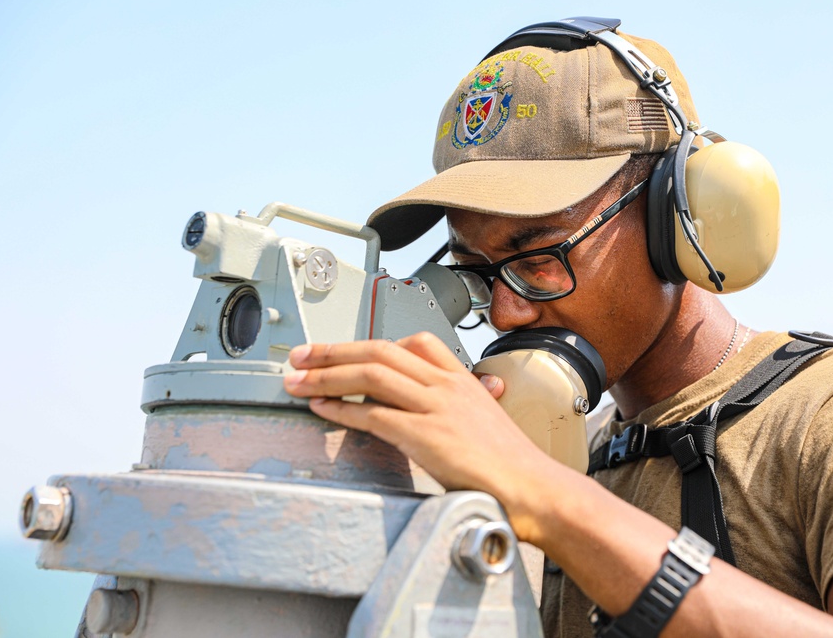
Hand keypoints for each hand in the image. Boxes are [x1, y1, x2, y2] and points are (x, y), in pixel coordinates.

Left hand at [283, 332, 556, 537]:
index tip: (343, 351)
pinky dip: (342, 409)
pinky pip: (374, 414)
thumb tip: (439, 416)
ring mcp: (437, 408)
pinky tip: (321, 408)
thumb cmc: (512, 467)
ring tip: (298, 380)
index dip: (371, 343)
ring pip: (372, 374)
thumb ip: (460, 409)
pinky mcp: (427, 436)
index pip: (413, 342)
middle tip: (302, 356)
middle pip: (381, 351)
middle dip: (334, 351)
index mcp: (462, 380)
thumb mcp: (485, 423)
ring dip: (327, 375)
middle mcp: (447, 386)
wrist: (534, 490)